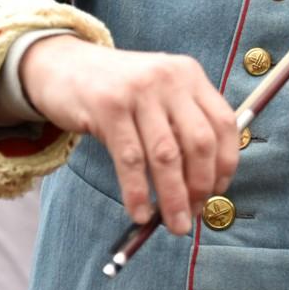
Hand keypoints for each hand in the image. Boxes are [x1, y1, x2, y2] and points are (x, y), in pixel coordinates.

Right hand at [18, 36, 238, 233]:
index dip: (225, 164)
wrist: (63, 65)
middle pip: (199, 142)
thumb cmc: (116, 90)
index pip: (224, 123)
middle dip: (201, 186)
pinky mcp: (109, 106)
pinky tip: (140, 212)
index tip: (217, 192)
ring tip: (174, 224)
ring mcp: (139, 90)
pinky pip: (130, 160)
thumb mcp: (157, 94)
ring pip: (166, 156)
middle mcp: (169, 79)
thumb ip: (181, 125)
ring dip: (173, 198)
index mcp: (189, 75)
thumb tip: (203, 185)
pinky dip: (138, 193)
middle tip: (193, 213)